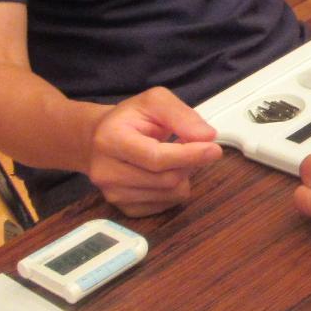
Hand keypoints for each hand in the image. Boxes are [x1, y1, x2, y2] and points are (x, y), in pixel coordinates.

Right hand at [84, 87, 223, 215]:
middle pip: (166, 179)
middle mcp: (106, 171)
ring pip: (170, 194)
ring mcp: (113, 194)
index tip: (213, 149)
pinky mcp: (124, 208)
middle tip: (193, 147)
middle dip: (189, 163)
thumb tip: (207, 136)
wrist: (97, 140)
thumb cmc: (128, 119)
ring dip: (184, 175)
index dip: (189, 155)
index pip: (156, 157)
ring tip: (174, 157)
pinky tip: (165, 172)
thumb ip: (181, 115)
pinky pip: (166, 205)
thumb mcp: (154, 102)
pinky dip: (175, 189)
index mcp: (110, 140)